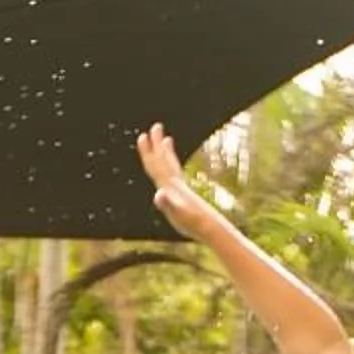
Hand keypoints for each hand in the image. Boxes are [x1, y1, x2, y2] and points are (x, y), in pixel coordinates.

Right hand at [137, 123, 219, 239]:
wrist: (210, 227)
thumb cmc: (192, 223)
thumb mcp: (176, 214)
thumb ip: (167, 204)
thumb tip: (158, 194)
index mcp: (171, 186)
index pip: (157, 165)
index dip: (148, 151)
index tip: (143, 135)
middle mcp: (176, 183)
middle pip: (164, 159)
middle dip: (158, 143)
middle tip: (156, 126)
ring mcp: (181, 188)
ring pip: (171, 165)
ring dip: (167, 153)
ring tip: (166, 140)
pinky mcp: (184, 195)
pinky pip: (175, 176)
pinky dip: (172, 168)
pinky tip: (172, 170)